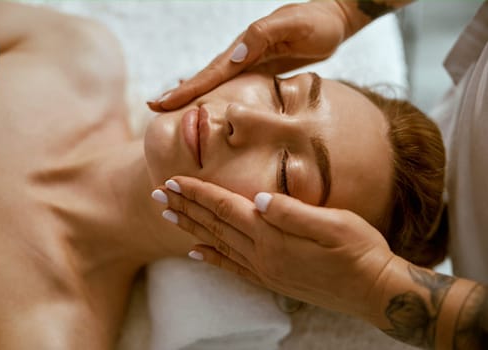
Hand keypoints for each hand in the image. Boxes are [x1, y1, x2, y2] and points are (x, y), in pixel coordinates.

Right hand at [148, 1, 349, 111]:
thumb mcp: (294, 25)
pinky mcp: (261, 71)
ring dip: (194, 96)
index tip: (163, 101)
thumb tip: (234, 56)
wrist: (334, 19)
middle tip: (153, 107)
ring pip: (217, 84)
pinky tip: (207, 103)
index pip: (211, 72)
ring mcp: (250, 63)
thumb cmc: (318, 23)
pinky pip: (233, 87)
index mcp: (246, 47)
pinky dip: (216, 95)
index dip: (187, 88)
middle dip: (180, 93)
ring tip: (172, 108)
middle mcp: (243, 56)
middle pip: (206, 79)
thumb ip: (262, 35)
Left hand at [153, 176, 395, 322]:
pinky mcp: (273, 280)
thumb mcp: (334, 224)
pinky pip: (232, 267)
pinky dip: (211, 257)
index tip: (173, 180)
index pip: (226, 207)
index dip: (198, 192)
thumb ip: (293, 212)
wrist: (376, 292)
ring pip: (218, 244)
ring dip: (192, 227)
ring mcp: (266, 270)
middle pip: (215, 225)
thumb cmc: (360, 251)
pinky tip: (196, 252)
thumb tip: (257, 198)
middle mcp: (263, 256)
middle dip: (185, 207)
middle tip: (157, 194)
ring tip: (169, 216)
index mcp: (275, 236)